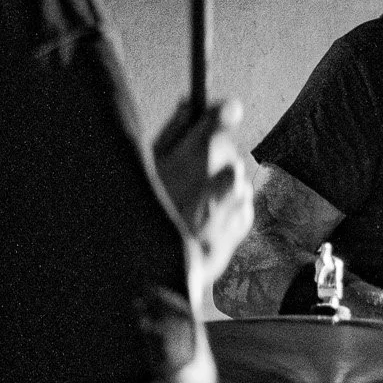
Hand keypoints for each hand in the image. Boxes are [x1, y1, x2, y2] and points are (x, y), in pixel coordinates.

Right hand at [154, 98, 254, 287]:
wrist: (149, 278)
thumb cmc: (140, 217)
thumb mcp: (144, 169)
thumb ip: (171, 132)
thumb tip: (190, 104)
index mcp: (196, 155)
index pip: (223, 115)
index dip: (221, 113)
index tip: (225, 111)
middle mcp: (224, 176)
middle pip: (228, 152)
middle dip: (211, 158)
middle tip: (185, 176)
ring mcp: (236, 203)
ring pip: (235, 180)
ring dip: (218, 187)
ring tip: (188, 207)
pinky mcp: (241, 226)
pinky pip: (240, 206)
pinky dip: (226, 210)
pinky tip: (200, 223)